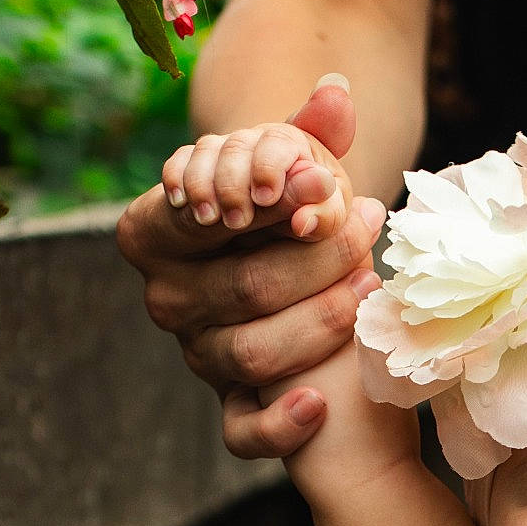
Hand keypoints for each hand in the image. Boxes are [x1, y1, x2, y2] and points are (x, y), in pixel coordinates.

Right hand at [116, 77, 385, 457]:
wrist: (306, 282)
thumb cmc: (291, 216)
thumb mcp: (294, 172)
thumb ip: (309, 133)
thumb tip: (340, 91)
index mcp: (154, 232)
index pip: (196, 213)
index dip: (262, 204)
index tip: (316, 186)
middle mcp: (165, 299)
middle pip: (240, 287)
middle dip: (315, 257)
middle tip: (368, 226)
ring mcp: (198, 356)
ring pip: (252, 353)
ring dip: (320, 321)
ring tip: (372, 284)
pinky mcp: (233, 408)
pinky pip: (243, 433)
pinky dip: (281, 425)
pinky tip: (322, 403)